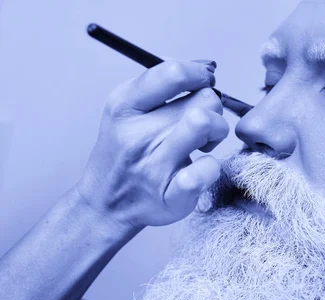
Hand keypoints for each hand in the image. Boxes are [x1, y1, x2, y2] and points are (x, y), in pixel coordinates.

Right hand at [75, 60, 227, 229]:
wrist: (107, 205)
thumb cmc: (126, 153)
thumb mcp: (128, 111)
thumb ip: (163, 84)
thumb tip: (204, 66)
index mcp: (124, 106)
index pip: (174, 73)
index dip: (199, 74)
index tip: (203, 82)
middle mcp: (136, 135)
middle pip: (203, 99)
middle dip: (211, 107)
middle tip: (199, 124)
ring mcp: (154, 167)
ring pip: (207, 124)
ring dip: (216, 132)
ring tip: (204, 143)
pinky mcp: (172, 197)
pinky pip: (207, 169)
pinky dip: (212, 167)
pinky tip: (202, 169)